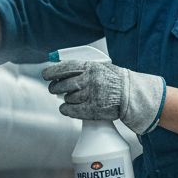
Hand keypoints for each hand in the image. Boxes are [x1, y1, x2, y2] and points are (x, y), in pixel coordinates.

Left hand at [43, 60, 165, 134]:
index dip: (52, 72)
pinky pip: (70, 110)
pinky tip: (66, 108)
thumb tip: (62, 71)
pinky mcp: (92, 110)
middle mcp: (89, 80)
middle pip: (62, 85)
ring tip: (70, 98)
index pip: (65, 68)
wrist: (132, 95)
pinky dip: (66, 110)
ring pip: (66, 98)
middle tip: (55, 89)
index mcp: (91, 67)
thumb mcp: (101, 67)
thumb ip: (83, 68)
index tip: (46, 75)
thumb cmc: (116, 80)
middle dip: (55, 87)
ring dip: (65, 99)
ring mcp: (90, 96)